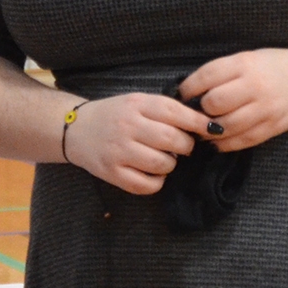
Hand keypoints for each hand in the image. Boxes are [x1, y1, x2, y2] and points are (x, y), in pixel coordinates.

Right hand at [63, 93, 210, 194]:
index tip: (211, 129)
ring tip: (164, 157)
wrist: (76, 128)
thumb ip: (166, 110)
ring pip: (163, 164)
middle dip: (186, 146)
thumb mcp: (138, 102)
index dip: (198, 123)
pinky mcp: (112, 173)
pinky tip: (152, 172)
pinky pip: (148, 185)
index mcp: (136, 105)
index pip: (175, 112)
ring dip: (171, 163)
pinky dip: (157, 181)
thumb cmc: (115, 115)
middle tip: (183, 146)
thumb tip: (203, 124)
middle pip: (172, 140)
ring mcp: (118, 151)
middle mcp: (127, 127)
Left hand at [179, 48, 287, 152]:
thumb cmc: (277, 66)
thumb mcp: (250, 58)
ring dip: (209, 130)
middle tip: (197, 111)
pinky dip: (224, 144)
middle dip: (200, 109)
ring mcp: (265, 109)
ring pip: (225, 126)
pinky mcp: (272, 127)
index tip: (184, 94)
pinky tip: (217, 140)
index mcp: (246, 64)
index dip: (189, 88)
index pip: (207, 76)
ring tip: (204, 127)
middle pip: (213, 103)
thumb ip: (224, 72)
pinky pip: (241, 141)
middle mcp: (255, 86)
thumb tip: (193, 90)